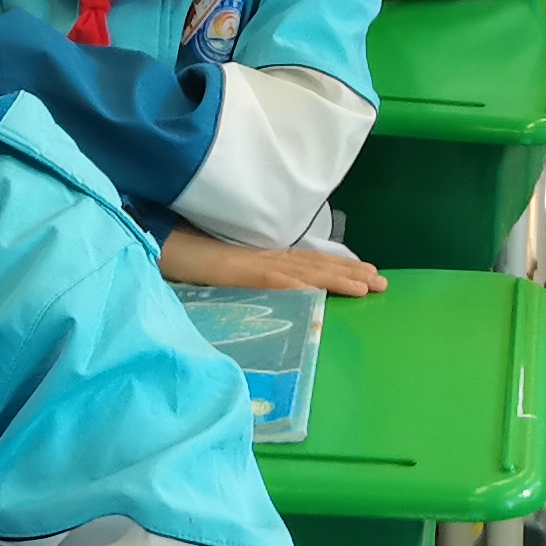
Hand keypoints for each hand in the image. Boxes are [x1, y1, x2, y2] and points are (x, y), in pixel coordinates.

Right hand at [161, 230, 384, 297]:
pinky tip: (322, 290)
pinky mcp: (243, 271)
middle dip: (352, 274)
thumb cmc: (192, 262)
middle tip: (382, 283)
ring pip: (306, 270)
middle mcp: (268, 257)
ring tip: (367, 286)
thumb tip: (276, 297)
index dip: (340, 269)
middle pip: (317, 264)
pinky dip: (302, 284)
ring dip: (339, 278)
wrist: (163, 247)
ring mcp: (257, 263)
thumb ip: (251, 283)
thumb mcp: (230, 276)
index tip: (368, 276)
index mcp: (266, 259)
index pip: (310, 263)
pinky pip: (277, 278)